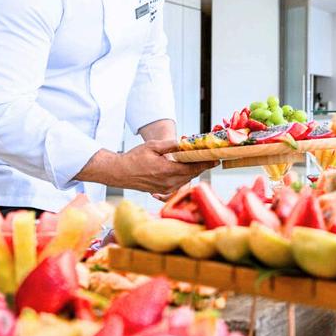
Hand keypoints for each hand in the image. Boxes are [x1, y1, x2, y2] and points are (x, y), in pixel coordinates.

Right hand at [75, 140, 215, 193]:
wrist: (119, 173)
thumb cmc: (134, 158)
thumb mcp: (152, 146)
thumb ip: (170, 146)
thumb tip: (185, 143)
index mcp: (167, 170)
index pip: (193, 168)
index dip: (206, 164)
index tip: (216, 159)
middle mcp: (168, 182)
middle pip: (191, 174)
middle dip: (201, 166)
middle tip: (210, 158)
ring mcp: (165, 188)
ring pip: (186, 180)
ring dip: (193, 171)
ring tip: (200, 162)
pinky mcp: (162, 191)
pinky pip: (178, 183)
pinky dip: (184, 176)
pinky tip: (185, 169)